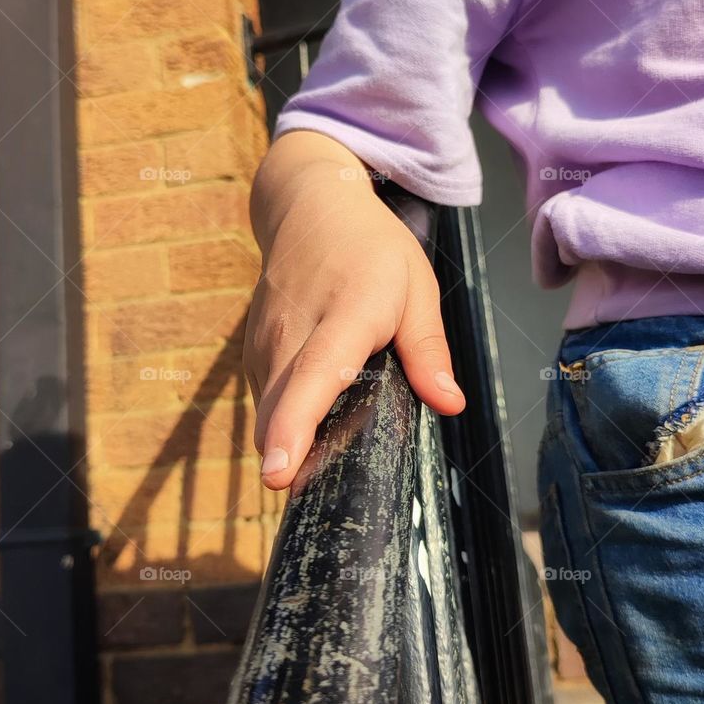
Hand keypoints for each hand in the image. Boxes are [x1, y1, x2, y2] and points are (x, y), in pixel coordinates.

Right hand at [245, 131, 465, 490]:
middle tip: (314, 495)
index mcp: (346, 313)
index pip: (314, 376)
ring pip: (268, 411)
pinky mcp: (253, 349)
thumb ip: (428, 349)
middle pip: (279, 407)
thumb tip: (450, 404)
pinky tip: (310, 425)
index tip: (278, 475)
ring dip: (288, 442)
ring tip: (318, 461)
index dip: (294, 427)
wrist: (311, 207)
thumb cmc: (372, 250)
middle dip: (289, 458)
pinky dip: (284, 420)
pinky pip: (266, 399)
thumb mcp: (417, 287)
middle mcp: (295, 329)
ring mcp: (265, 339)